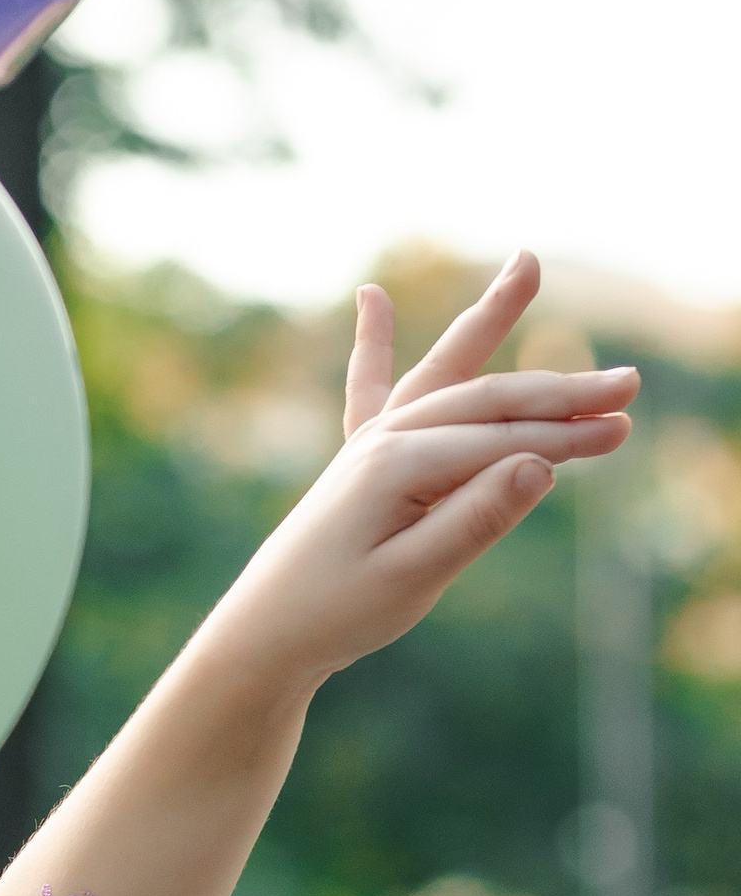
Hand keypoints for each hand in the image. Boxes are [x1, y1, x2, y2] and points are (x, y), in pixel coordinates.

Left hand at [210, 253, 636, 699]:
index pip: (502, 441)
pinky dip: (376, 343)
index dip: (568, 437)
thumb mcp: (413, 578)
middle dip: (560, 389)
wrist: (265, 632)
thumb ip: (474, 521)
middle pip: (487, 399)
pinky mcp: (360, 458)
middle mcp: (383, 440)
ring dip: (489, 323)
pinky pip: (373, 389)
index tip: (625, 432)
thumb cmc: (337, 613)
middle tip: (630, 382)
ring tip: (526, 263)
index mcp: (396, 465)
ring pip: (444, 373)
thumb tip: (540, 467)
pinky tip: (370, 298)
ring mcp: (370, 443)